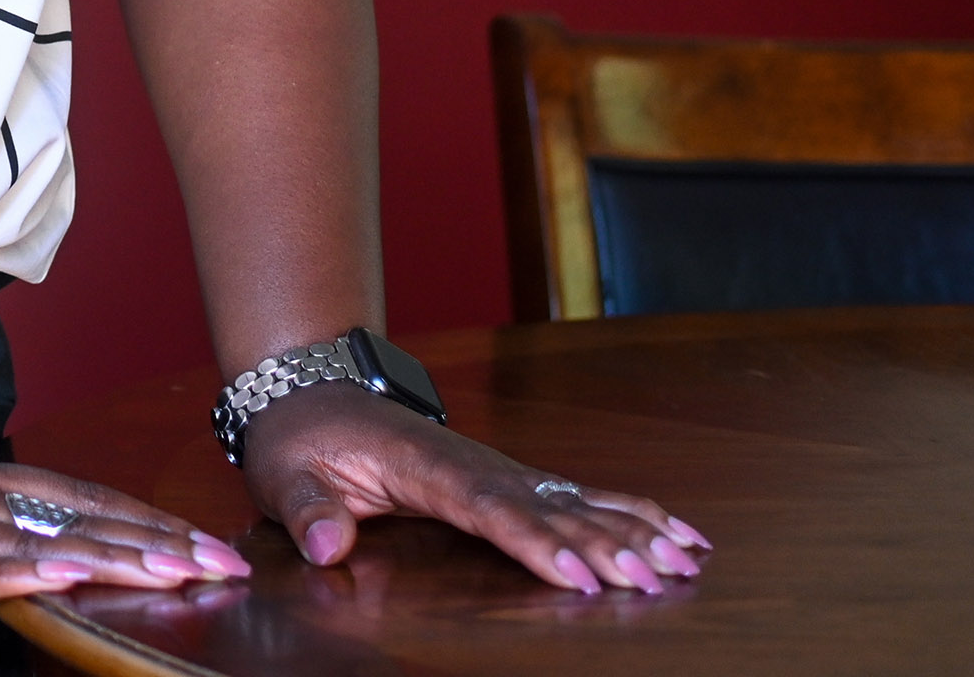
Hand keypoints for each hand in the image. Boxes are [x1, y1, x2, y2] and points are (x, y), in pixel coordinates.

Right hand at [0, 385, 254, 604]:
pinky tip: (64, 581)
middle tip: (227, 566)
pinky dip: (16, 575)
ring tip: (176, 574)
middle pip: (73, 520)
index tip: (201, 540)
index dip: (138, 518)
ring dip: (109, 559)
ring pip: (33, 542)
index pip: (71, 496)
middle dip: (153, 545)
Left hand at [240, 382, 713, 594]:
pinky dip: (636, 515)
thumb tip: (326, 542)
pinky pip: (583, 497)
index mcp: (425, 465)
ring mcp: (501, 470)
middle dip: (604, 544)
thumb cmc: (301, 439)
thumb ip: (307, 507)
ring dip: (634, 531)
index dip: (534, 540)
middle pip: (549, 506)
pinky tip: (683, 538)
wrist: (312, 393)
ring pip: (579, 500)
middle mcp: (476, 464)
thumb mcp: (286, 472)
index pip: (487, 506)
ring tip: (687, 562)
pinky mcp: (513, 481)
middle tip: (655, 580)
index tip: (577, 573)